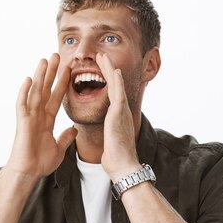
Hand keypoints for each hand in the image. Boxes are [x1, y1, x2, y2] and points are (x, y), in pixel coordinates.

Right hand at [5, 53, 77, 178]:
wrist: (29, 173)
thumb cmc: (40, 162)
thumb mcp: (59, 148)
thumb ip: (66, 137)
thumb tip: (74, 128)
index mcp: (47, 120)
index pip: (56, 97)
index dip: (63, 84)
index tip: (70, 71)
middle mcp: (38, 115)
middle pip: (46, 89)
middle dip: (52, 73)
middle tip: (57, 56)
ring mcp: (29, 117)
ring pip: (35, 92)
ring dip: (40, 76)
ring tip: (44, 60)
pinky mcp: (22, 122)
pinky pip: (23, 104)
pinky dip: (25, 92)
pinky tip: (29, 79)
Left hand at [96, 53, 139, 180]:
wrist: (123, 167)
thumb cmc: (115, 158)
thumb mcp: (110, 141)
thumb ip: (109, 134)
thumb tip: (106, 138)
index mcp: (116, 116)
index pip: (110, 93)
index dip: (106, 80)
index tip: (100, 68)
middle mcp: (121, 111)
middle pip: (114, 85)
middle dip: (107, 69)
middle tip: (101, 55)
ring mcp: (121, 111)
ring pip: (115, 85)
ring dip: (110, 69)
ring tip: (103, 56)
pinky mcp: (119, 114)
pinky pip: (117, 94)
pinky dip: (116, 81)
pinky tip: (114, 70)